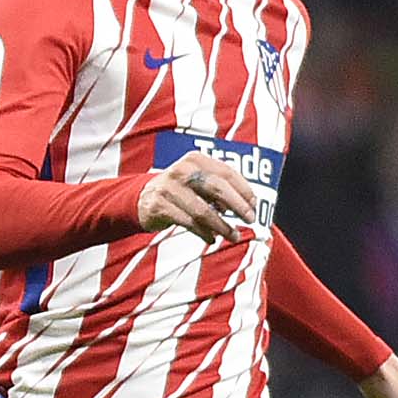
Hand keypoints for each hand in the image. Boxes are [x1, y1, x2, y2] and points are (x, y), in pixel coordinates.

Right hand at [137, 151, 256, 243]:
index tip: (255, 205)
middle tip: (250, 220)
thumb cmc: (181, 190)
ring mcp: (169, 188)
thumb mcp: (199, 180)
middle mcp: (182, 170)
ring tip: (233, 236)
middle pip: (217, 189)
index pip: (226, 172)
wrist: (142, 198)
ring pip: (203, 210)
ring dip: (222, 226)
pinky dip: (204, 232)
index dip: (244, 190)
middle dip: (238, 206)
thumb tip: (246, 205)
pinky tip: (212, 238)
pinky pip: (188, 223)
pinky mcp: (159, 206)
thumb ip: (220, 188)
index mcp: (196, 159)